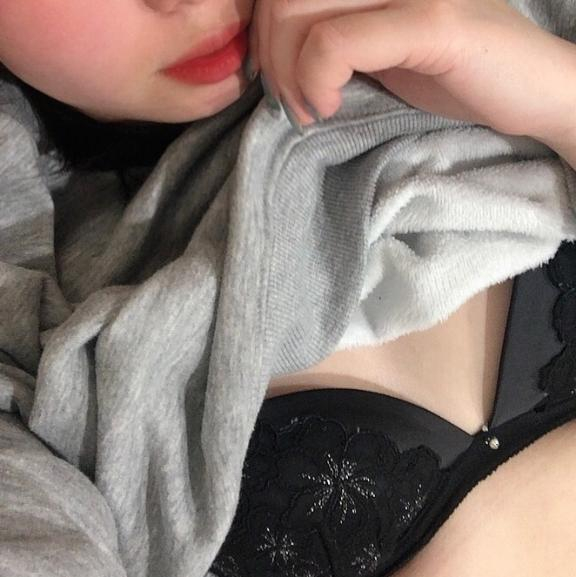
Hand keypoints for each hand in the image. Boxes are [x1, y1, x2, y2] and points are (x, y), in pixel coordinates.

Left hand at [248, 0, 575, 142]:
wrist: (528, 90)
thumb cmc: (453, 72)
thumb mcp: (380, 47)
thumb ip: (337, 36)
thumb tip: (277, 52)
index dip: (264, 29)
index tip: (277, 78)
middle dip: (271, 56)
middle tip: (291, 103)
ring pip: (301, 12)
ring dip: (289, 73)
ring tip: (312, 110)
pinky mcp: (430, 21)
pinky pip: (337, 41)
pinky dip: (317, 78)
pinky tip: (330, 106)